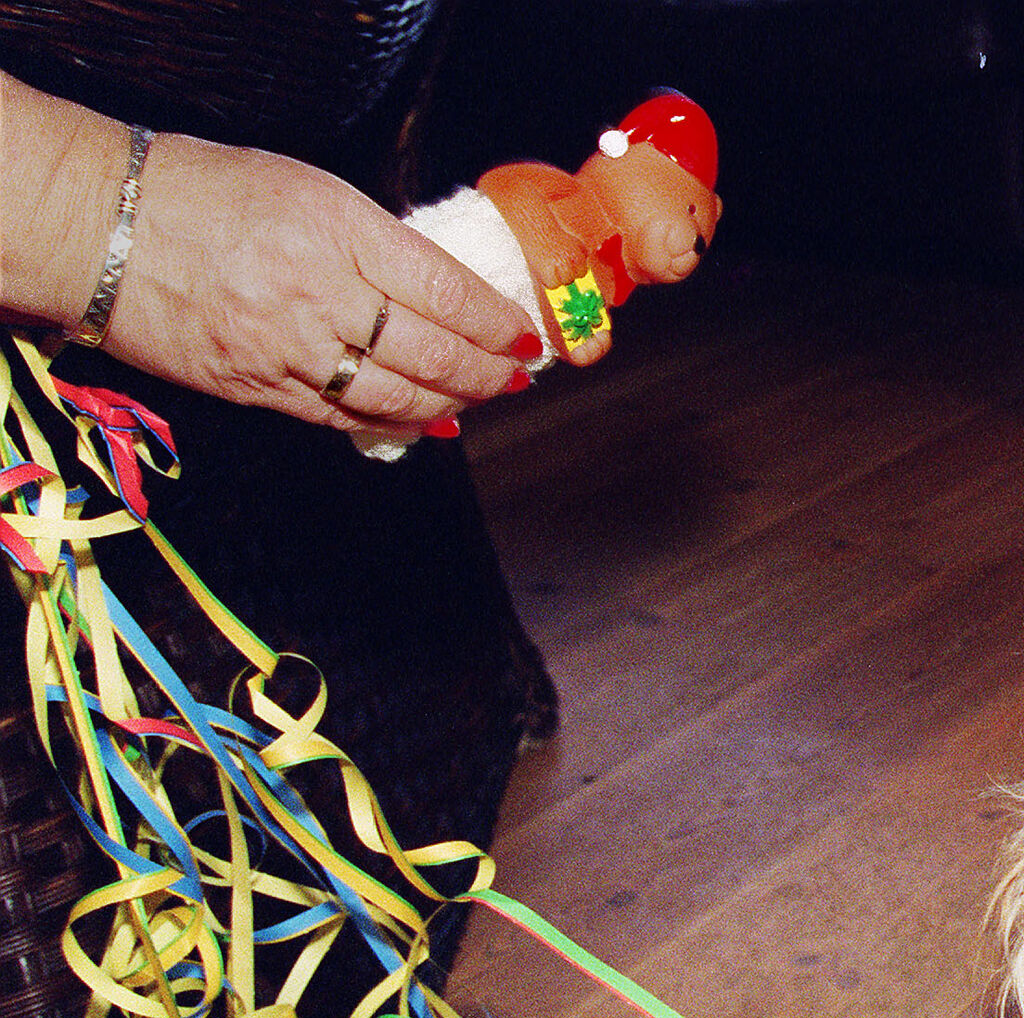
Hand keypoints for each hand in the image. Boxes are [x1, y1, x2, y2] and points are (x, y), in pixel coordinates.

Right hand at [105, 133, 539, 431]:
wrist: (101, 226)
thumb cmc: (202, 192)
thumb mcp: (305, 190)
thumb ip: (372, 242)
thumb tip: (436, 293)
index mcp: (339, 230)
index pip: (447, 290)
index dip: (497, 322)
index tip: (524, 335)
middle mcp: (321, 294)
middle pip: (434, 353)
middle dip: (489, 372)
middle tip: (516, 376)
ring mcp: (291, 348)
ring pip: (398, 396)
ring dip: (452, 404)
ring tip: (479, 399)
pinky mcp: (260, 388)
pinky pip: (345, 416)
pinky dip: (395, 423)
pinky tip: (426, 423)